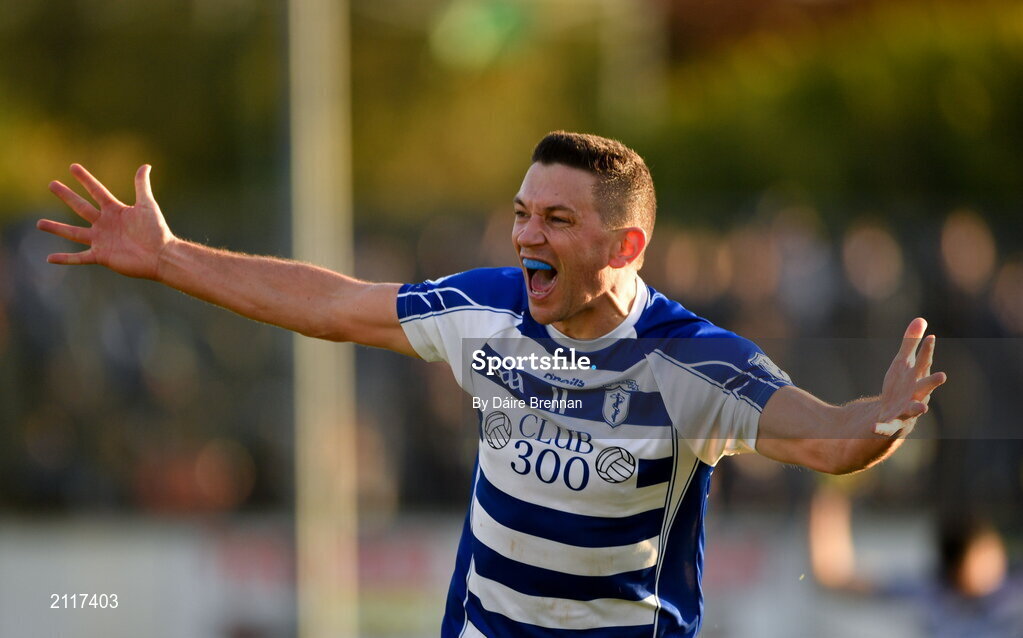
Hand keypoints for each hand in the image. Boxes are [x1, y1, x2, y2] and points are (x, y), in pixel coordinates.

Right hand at [37, 164, 175, 279]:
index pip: (97, 191)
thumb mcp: (147, 205)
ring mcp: (101, 240)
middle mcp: (105, 224)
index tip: (73, 167)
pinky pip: (79, 257)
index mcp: (115, 210)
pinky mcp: (101, 256)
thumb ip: (142, 185)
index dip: (85, 179)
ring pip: (73, 233)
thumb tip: (146, 165)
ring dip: (57, 228)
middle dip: (67, 196)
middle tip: (52, 184)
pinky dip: (65, 258)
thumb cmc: (157, 230)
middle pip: (81, 207)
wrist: (161, 255)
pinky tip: (49, 258)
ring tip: (39, 223)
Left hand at [875, 317, 946, 434]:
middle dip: (932, 382)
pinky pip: (886, 428)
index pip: (923, 363)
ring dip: (917, 409)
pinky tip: (873, 427)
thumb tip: (921, 319)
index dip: (927, 351)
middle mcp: (916, 395)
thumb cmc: (901, 387)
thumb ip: (910, 343)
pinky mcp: (892, 425)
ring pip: (913, 411)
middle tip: (942, 376)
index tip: (930, 337)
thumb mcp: (902, 364)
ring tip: (922, 408)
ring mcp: (905, 411)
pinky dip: (881, 428)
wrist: (892, 415)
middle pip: (925, 388)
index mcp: (917, 379)